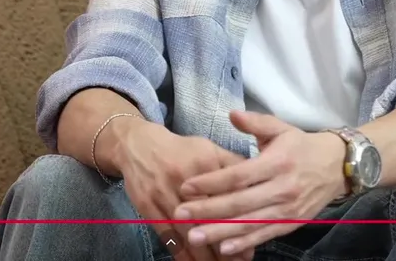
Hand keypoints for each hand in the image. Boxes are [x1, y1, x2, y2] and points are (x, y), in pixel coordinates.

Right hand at [116, 121, 251, 260]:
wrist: (138, 145)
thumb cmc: (181, 150)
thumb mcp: (209, 149)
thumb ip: (233, 166)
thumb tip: (257, 186)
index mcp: (204, 163)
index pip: (226, 197)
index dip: (239, 222)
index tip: (251, 244)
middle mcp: (183, 180)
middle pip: (206, 218)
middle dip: (223, 244)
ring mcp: (163, 194)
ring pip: (187, 231)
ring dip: (203, 254)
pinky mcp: (147, 206)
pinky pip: (166, 234)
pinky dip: (180, 252)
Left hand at [174, 110, 346, 256]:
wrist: (338, 166)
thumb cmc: (302, 146)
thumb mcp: (281, 128)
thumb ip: (255, 122)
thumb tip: (231, 113)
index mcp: (276, 162)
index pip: (238, 175)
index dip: (211, 182)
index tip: (186, 187)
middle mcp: (282, 188)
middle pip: (239, 202)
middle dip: (207, 210)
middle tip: (180, 215)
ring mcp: (287, 209)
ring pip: (250, 223)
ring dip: (220, 231)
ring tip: (195, 236)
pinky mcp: (291, 223)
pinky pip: (265, 235)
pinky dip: (245, 243)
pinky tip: (224, 248)